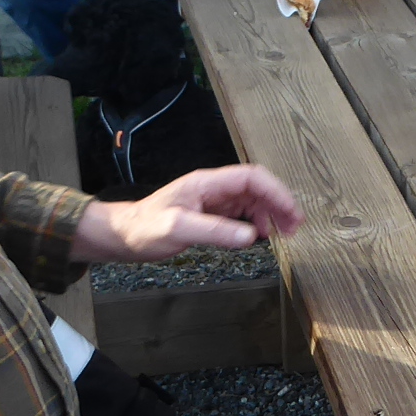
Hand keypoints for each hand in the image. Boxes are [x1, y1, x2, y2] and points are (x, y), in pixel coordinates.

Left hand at [72, 164, 303, 262]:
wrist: (121, 235)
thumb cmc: (143, 228)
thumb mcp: (177, 229)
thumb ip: (214, 231)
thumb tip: (251, 236)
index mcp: (208, 183)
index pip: (252, 178)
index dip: (276, 192)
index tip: (291, 214)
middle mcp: (214, 188)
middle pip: (258, 187)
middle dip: (280, 204)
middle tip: (294, 228)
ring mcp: (213, 201)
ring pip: (253, 200)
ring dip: (271, 214)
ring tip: (283, 234)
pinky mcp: (211, 215)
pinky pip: (242, 214)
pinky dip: (257, 223)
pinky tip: (260, 237)